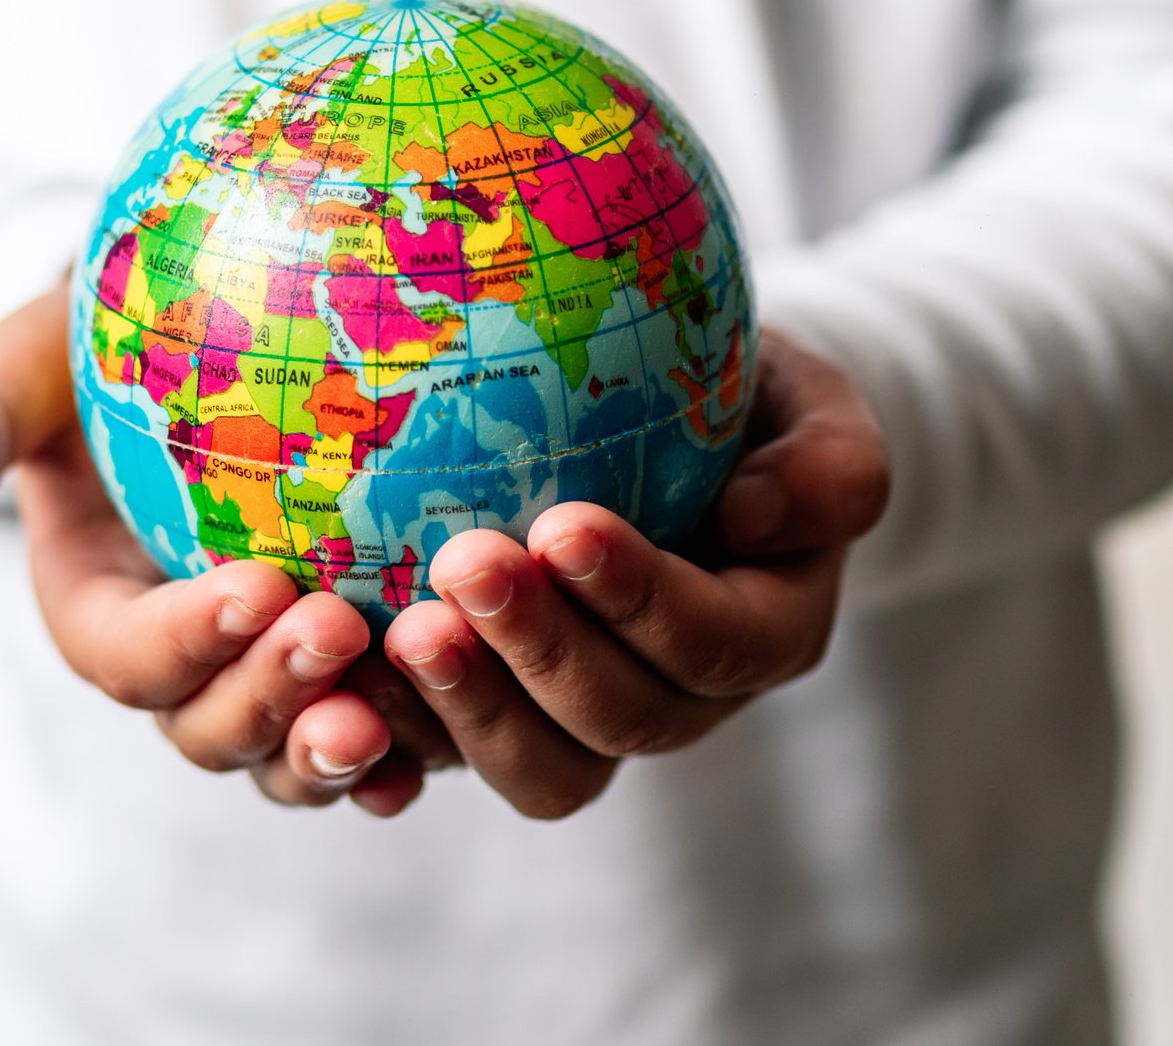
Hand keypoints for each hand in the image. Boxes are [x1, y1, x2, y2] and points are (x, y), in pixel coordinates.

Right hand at [0, 286, 456, 815]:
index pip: (127, 654)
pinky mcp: (339, 671)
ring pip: (286, 755)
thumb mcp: (23, 363)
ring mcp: (258, 678)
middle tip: (337, 633)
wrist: (184, 352)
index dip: (185, 639)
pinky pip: (371, 735)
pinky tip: (451, 733)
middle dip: (268, 701)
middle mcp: (178, 667)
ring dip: (334, 749)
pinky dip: (403, 753)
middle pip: (209, 727)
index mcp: (97, 610)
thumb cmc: (96, 350)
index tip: (257, 585)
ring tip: (390, 715)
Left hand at [383, 328, 890, 817]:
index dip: (641, 601)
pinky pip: (455, 761)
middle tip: (462, 564)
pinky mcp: (504, 719)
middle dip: (540, 653)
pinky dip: (402, 747)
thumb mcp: (814, 409)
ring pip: (542, 768)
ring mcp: (585, 721)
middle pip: (619, 722)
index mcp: (764, 631)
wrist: (676, 432)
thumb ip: (827, 464)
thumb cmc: (744, 404)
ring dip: (469, 709)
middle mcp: (680, 698)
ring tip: (403, 631)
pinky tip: (346, 698)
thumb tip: (754, 515)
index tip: (564, 526)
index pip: (714, 643)